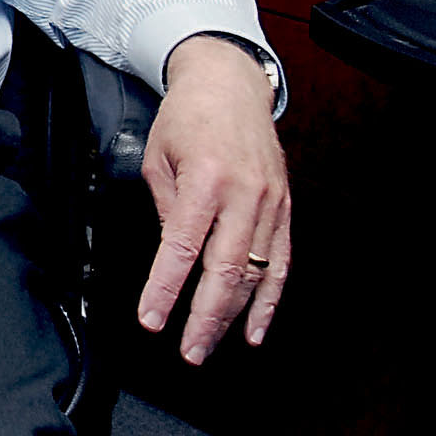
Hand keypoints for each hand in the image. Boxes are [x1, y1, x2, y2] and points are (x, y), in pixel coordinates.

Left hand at [137, 35, 291, 362]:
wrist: (230, 85)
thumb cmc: (187, 118)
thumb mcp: (157, 157)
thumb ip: (166, 208)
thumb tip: (170, 257)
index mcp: (205, 180)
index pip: (182, 248)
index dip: (166, 289)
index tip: (152, 318)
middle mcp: (242, 195)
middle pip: (225, 271)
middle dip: (204, 317)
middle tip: (187, 350)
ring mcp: (269, 204)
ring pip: (255, 274)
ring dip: (233, 317)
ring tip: (211, 345)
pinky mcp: (284, 210)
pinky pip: (280, 264)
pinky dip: (269, 301)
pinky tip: (254, 327)